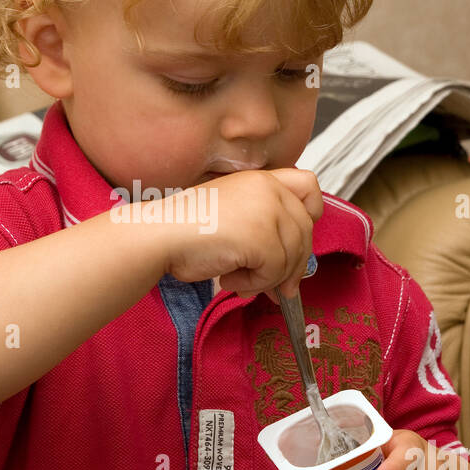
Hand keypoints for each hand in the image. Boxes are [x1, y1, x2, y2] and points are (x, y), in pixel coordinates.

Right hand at [154, 168, 322, 304]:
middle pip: (305, 231)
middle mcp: (269, 190)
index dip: (310, 213)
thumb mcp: (232, 215)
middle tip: (276, 289)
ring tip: (238, 282)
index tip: (296, 238)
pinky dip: (254, 284)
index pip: (309, 186)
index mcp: (261, 180)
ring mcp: (268, 212)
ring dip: (268, 279)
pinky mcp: (263, 238)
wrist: (159, 235)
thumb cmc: (185, 229)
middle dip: (293, 266)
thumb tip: (293, 274)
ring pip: (292, 257)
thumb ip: (263, 228)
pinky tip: (229, 280)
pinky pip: (275, 272)